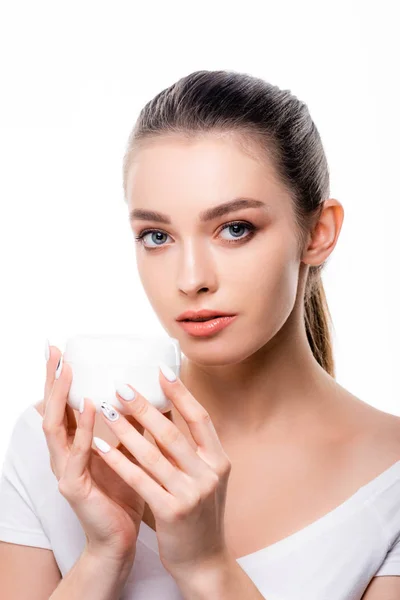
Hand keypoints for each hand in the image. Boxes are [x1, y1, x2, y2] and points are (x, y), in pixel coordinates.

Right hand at [41, 344, 147, 562]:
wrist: (120, 539)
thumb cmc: (124, 492)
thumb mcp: (129, 451)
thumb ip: (131, 424)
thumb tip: (147, 393)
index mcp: (75, 445)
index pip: (63, 404)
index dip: (60, 378)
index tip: (62, 349)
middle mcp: (64, 454)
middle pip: (51, 409)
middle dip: (52, 379)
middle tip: (54, 351)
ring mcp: (65, 470)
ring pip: (54, 428)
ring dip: (60, 397)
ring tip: (67, 370)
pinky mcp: (73, 487)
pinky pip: (75, 454)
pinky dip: (82, 428)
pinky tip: (91, 407)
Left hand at [92, 363, 232, 579]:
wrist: (203, 560)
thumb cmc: (199, 512)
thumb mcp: (203, 476)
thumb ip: (189, 447)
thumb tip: (166, 407)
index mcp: (219, 460)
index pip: (200, 418)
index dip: (181, 393)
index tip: (161, 370)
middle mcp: (209, 474)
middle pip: (172, 432)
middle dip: (144, 406)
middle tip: (121, 386)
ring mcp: (191, 494)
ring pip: (152, 454)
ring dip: (126, 429)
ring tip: (106, 410)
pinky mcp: (172, 512)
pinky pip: (139, 479)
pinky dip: (119, 460)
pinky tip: (102, 445)